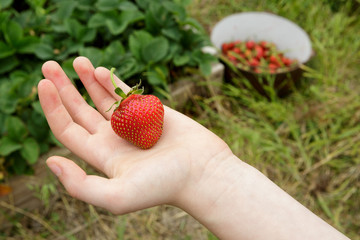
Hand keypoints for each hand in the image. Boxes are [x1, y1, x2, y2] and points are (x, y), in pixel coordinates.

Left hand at [38, 56, 230, 213]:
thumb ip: (80, 186)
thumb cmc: (163, 185)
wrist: (202, 171)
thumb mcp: (117, 196)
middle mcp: (113, 138)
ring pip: (103, 98)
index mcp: (102, 156)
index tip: (42, 84)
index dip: (52, 108)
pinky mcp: (151, 111)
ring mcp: (132, 123)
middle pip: (80, 110)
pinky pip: (128, 94)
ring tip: (77, 61)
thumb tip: (51, 161)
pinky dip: (113, 81)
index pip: (67, 130)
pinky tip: (101, 71)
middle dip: (64, 88)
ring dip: (88, 79)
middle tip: (48, 65)